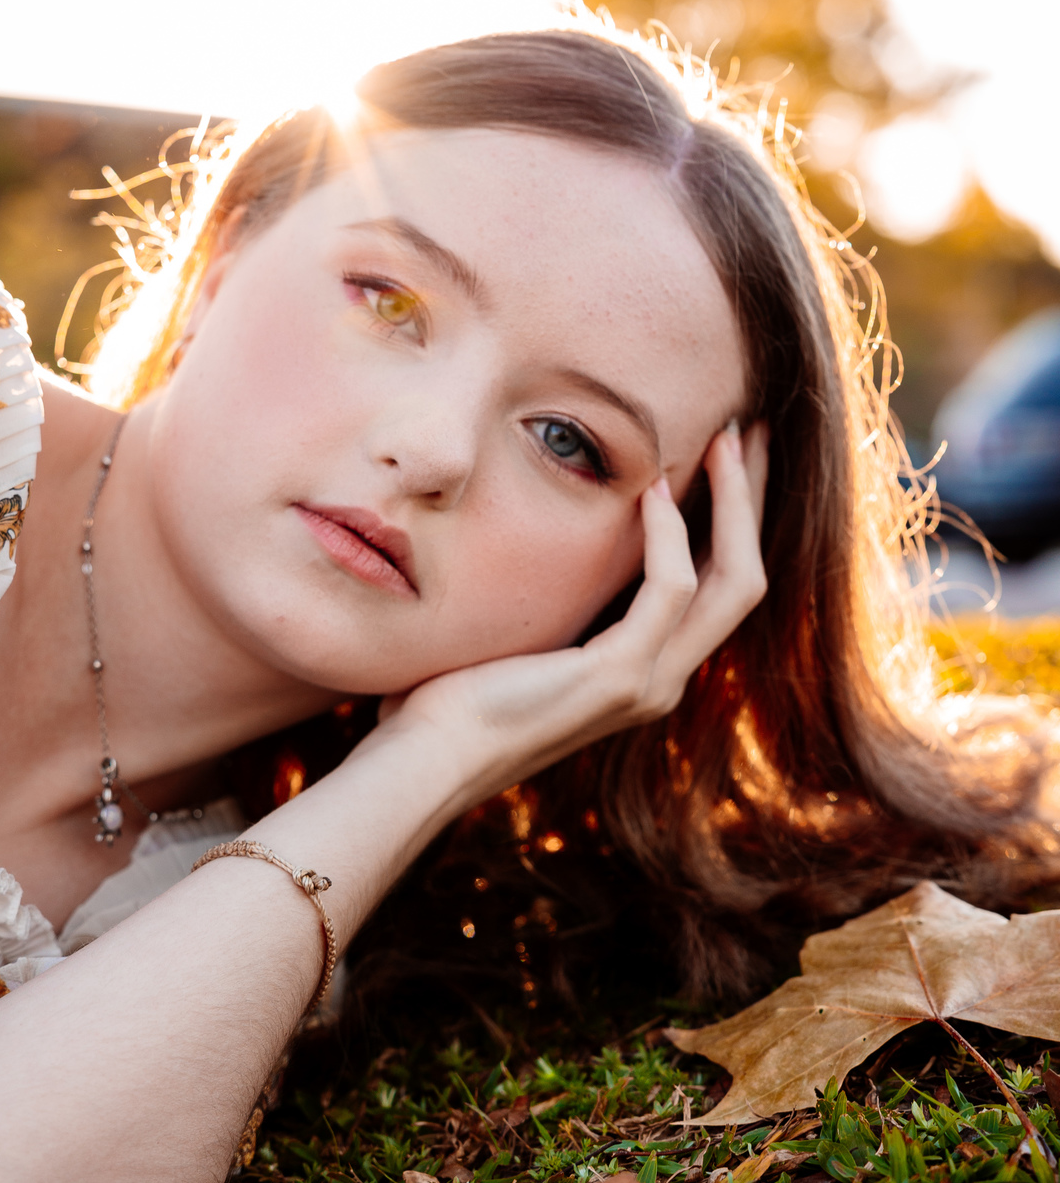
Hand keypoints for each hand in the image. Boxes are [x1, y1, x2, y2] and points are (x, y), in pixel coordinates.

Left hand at [383, 422, 767, 804]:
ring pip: (732, 581)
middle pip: (746, 579)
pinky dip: (669, 534)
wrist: (429, 756)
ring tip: (722, 437)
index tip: (727, 451)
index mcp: (646, 671)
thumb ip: (562, 598)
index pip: (720, 587)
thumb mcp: (528, 634)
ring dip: (733, 501)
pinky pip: (669, 590)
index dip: (736, 518)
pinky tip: (653, 489)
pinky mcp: (618, 677)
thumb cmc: (456, 695)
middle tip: (750, 426)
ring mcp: (649, 685)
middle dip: (753, 499)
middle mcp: (663, 682)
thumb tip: (555, 532)